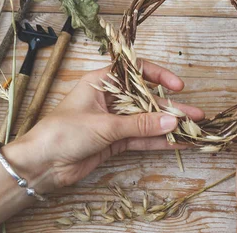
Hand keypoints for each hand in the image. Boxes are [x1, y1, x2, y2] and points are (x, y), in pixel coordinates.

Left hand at [7, 60, 203, 191]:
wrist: (40, 165)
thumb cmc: (63, 133)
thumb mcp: (104, 125)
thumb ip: (140, 124)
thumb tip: (172, 121)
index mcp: (102, 82)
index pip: (135, 71)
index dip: (158, 76)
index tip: (178, 86)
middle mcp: (110, 98)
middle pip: (146, 99)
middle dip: (171, 107)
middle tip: (195, 114)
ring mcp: (114, 121)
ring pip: (147, 120)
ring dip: (168, 126)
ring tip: (194, 130)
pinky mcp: (115, 141)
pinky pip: (141, 138)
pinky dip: (158, 141)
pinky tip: (177, 142)